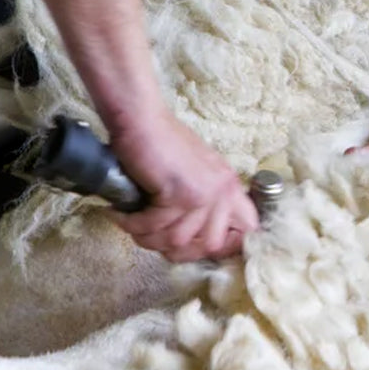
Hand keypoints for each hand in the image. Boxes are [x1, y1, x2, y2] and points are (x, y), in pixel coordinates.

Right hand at [108, 110, 257, 261]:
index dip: (226, 245)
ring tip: (132, 224)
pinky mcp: (179, 194)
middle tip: (154, 237)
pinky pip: (154, 226)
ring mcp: (204, 193)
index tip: (194, 245)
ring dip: (148, 237)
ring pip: (177, 239)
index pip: (248, 230)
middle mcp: (223, 191)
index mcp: (230, 186)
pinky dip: (132, 224)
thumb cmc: (161, 144)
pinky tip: (120, 214)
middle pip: (211, 245)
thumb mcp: (195, 174)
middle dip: (180, 249)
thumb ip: (203, 203)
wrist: (141, 120)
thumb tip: (196, 240)